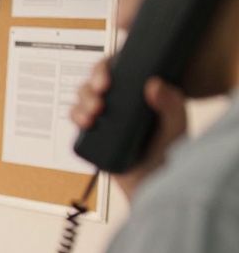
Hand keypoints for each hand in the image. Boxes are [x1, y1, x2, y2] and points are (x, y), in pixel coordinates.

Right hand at [71, 60, 186, 198]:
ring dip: (81, 104)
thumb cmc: (169, 154)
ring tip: (92, 116)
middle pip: (94, 83)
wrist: (153, 183)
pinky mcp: (94, 134)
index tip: (106, 81)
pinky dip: (76, 118)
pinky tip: (85, 124)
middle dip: (90, 89)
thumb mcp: (176, 125)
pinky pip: (77, 120)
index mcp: (139, 92)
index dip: (105, 69)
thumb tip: (154, 84)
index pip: (117, 69)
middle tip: (99, 100)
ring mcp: (106, 118)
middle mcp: (120, 102)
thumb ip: (171, 104)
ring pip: (82, 100)